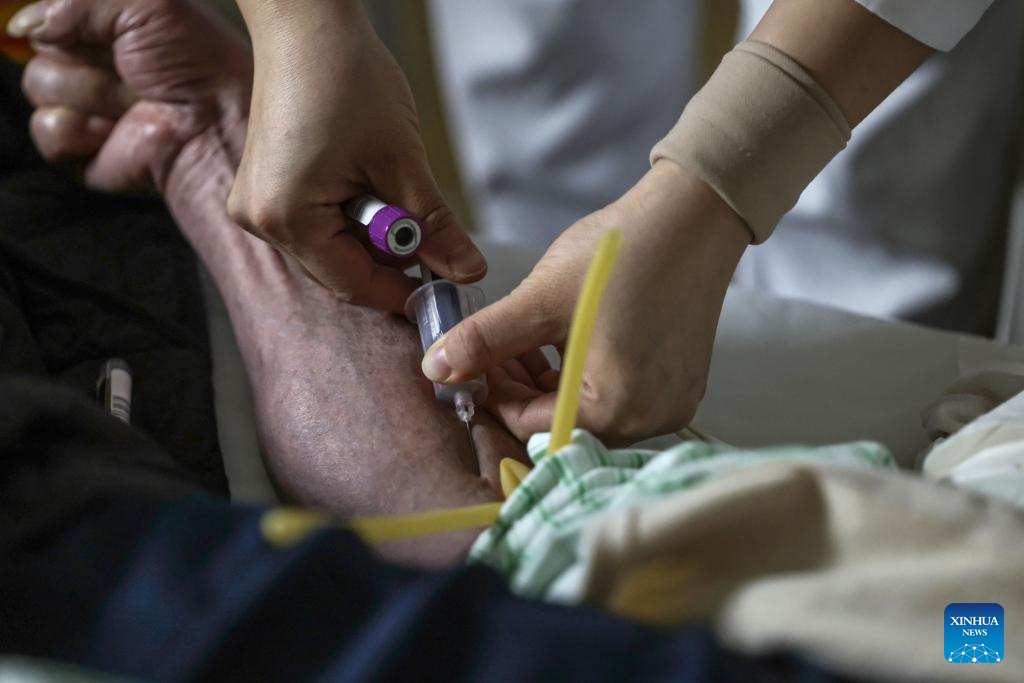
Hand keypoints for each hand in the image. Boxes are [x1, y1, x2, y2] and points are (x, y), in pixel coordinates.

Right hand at [10, 0, 251, 192]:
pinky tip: (118, 131)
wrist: (218, 125)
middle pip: (39, 46)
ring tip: (133, 102)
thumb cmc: (197, 62)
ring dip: (90, 91)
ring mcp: (87, 110)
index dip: (62, 19)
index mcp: (107, 28)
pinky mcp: (85, 153)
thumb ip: (77, 1)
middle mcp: (94, 66)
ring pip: (38, 84)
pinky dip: (81, 130)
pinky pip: (47, 131)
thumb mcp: (146, 4)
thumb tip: (27, 27)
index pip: (50, 16)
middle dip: (83, 55)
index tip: (97, 31)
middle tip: (131, 70)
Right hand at [227, 0, 484, 312]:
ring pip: (329, 247)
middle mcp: (259, 219)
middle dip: (387, 258)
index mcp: (286, 217)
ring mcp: (257, 203)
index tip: (441, 291)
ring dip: (370, 234)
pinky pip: (314, 223)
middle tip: (428, 235)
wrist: (306, 23)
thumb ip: (434, 226)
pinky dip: (349, 216)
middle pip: (338, 269)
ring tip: (392, 186)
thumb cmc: (346, 77)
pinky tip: (367, 181)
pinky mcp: (264, 188)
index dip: (401, 292)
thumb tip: (467, 272)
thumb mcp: (402, 161)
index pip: (352, 284)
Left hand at [423, 162, 749, 444]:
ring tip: (525, 336)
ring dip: (549, 379)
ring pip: (588, 406)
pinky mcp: (681, 382)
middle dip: (520, 387)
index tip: (469, 364)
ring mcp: (671, 402)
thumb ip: (484, 341)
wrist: (693, 214)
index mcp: (617, 408)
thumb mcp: (539, 300)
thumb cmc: (620, 254)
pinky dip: (585, 372)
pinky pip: (619, 392)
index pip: (533, 425)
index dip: (493, 395)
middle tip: (492, 347)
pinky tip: (565, 337)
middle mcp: (651, 419)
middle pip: (562, 420)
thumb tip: (435, 369)